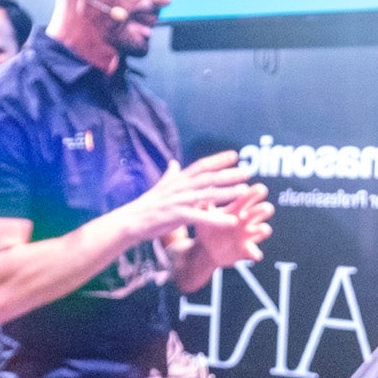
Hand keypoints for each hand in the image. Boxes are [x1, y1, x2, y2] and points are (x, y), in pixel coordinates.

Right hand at [115, 151, 262, 243]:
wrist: (130, 221)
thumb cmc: (147, 206)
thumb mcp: (161, 187)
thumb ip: (170, 175)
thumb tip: (174, 162)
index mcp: (178, 180)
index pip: (201, 166)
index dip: (218, 160)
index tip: (235, 155)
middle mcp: (179, 187)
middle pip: (207, 178)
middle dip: (227, 174)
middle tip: (247, 171)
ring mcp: (177, 200)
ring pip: (206, 194)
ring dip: (226, 192)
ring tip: (244, 191)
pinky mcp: (175, 216)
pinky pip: (199, 217)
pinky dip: (216, 219)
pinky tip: (231, 222)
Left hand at [183, 190, 274, 272]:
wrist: (205, 251)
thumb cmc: (206, 229)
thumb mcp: (204, 214)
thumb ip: (205, 202)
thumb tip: (206, 187)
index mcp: (236, 210)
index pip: (249, 197)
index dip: (255, 192)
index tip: (257, 190)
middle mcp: (245, 221)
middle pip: (261, 210)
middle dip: (264, 208)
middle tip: (264, 208)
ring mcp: (247, 236)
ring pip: (263, 229)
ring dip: (264, 228)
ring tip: (262, 229)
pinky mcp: (246, 251)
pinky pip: (255, 253)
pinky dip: (255, 253)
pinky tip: (255, 255)